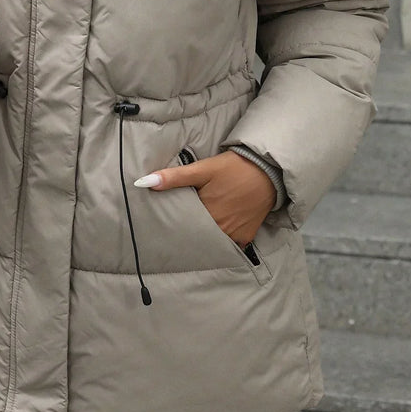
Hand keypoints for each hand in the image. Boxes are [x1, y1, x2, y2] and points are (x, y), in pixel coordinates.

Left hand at [134, 151, 276, 247]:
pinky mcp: (246, 237)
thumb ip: (173, 178)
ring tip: (199, 226)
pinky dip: (223, 238)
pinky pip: (230, 243)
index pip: (182, 225)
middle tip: (180, 225)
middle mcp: (219, 228)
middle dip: (189, 230)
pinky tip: (220, 227)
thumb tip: (143, 182)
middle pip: (197, 234)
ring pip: (212, 240)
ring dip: (206, 235)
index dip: (174, 222)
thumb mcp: (201, 169)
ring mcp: (233, 235)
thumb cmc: (232, 168)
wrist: (266, 171)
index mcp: (205, 212)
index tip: (166, 222)